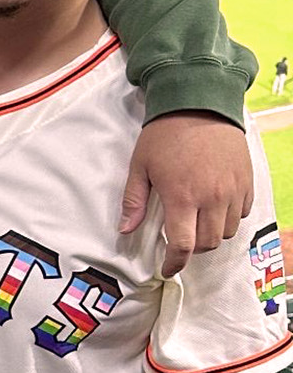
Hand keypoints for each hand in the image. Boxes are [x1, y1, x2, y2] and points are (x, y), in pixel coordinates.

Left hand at [121, 111, 252, 276]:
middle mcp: (212, 198)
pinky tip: (213, 207)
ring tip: (195, 221)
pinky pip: (241, 214)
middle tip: (179, 240)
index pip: (184, 245)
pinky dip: (228, 218)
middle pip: (208, 244)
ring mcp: (233, 191)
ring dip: (210, 234)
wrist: (199, 105)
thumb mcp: (140, 166)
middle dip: (192, 249)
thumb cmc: (164, 135)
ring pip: (226, 232)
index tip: (168, 268)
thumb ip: (134, 201)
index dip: (175, 262)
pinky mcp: (247, 183)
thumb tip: (125, 230)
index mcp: (182, 196)